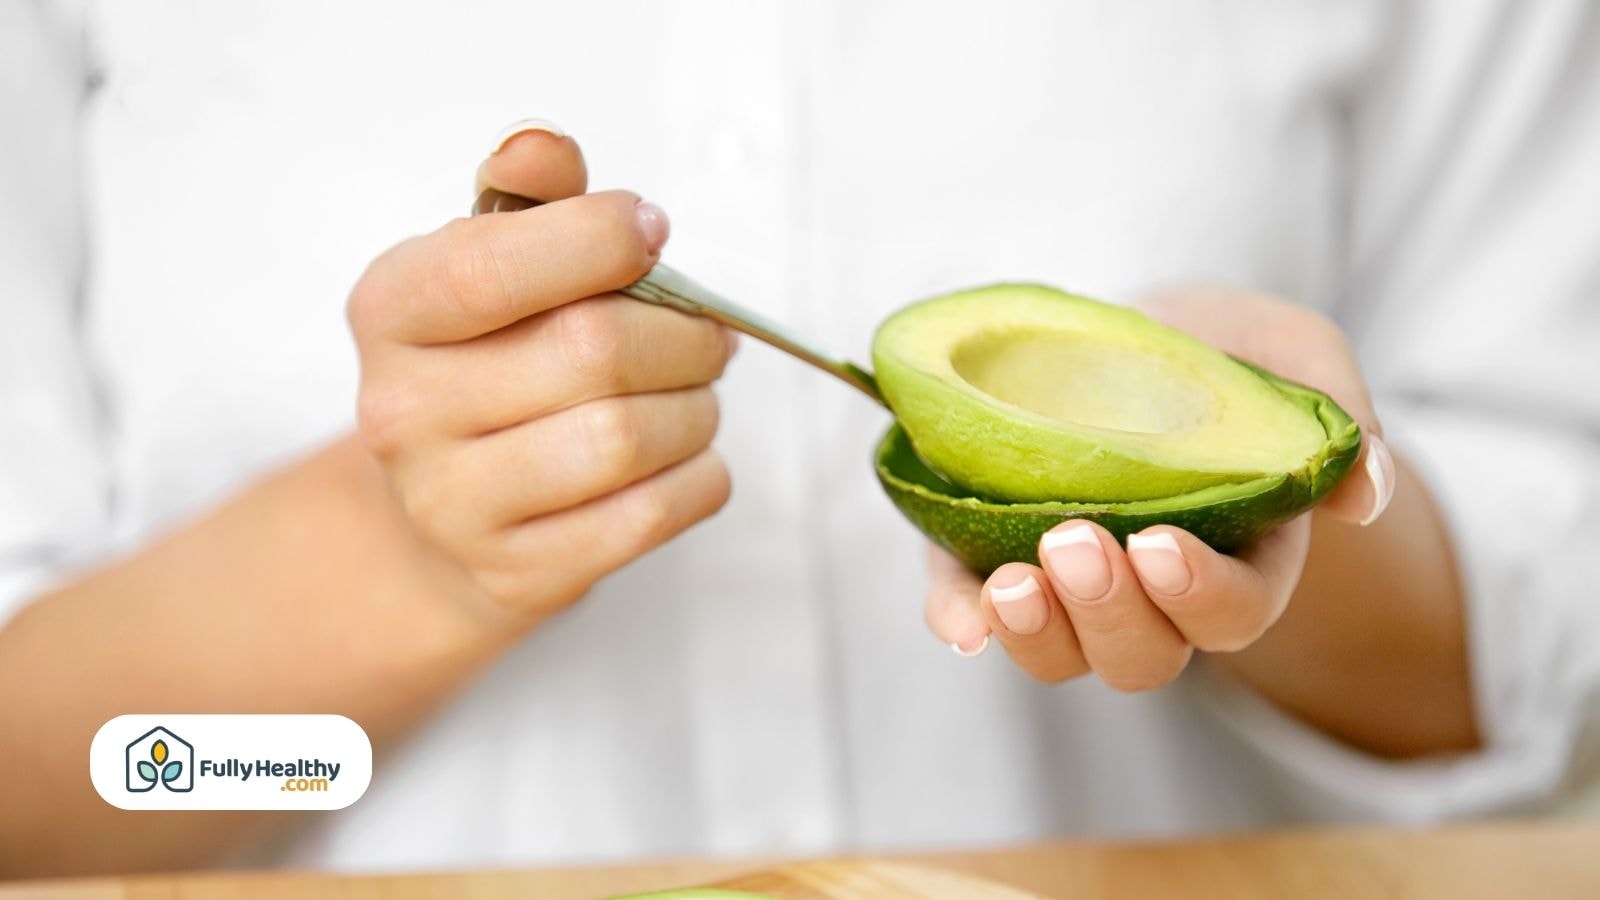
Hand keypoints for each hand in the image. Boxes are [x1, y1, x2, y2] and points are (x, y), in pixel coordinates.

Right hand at [348, 122, 734, 624]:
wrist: (446, 518)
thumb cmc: (490, 365)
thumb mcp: (488, 267)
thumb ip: (525, 202)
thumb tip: (542, 150)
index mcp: (390, 311)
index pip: (492, 267)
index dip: (598, 240)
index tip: (651, 234)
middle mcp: (403, 411)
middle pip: (591, 352)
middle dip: (684, 333)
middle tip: (710, 335)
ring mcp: (454, 505)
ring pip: (628, 439)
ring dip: (697, 408)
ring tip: (696, 395)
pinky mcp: (518, 573)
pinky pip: (653, 514)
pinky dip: (701, 475)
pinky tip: (688, 456)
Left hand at [925, 284, 1395, 688]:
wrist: (1119, 332)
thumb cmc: (1214, 348)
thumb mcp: (1284, 347)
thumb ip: (1333, 408)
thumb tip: (1364, 491)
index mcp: (1239, 555)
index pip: (1230, 613)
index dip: (1198, 596)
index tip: (1160, 545)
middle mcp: (1150, 594)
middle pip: (1142, 655)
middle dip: (1108, 615)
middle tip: (1074, 543)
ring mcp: (1067, 586)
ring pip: (1060, 654)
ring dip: (1036, 635)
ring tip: (1011, 584)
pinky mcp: (987, 556)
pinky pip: (971, 612)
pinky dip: (960, 622)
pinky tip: (956, 623)